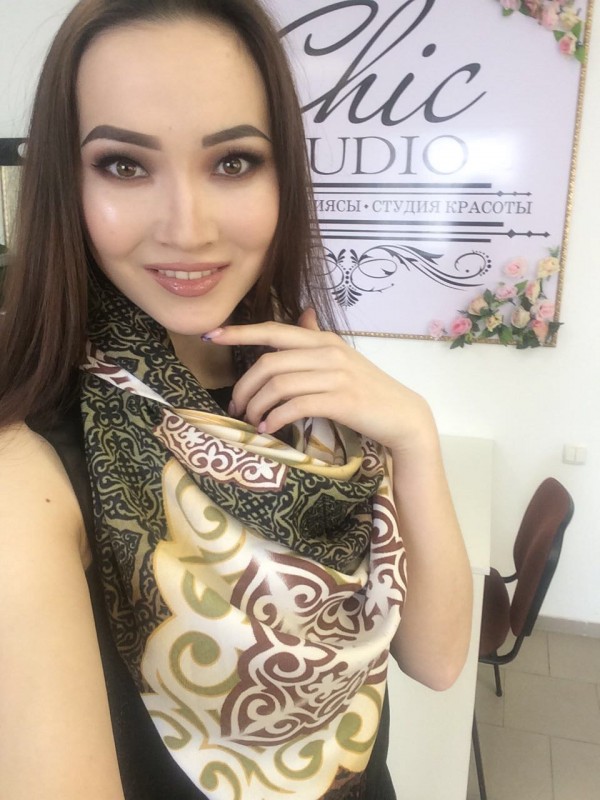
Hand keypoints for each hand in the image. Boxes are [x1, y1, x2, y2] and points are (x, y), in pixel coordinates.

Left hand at [203, 310, 436, 456]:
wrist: (402, 416)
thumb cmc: (368, 389)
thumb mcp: (342, 358)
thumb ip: (318, 338)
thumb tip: (303, 314)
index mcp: (323, 340)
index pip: (273, 330)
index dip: (239, 333)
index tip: (211, 336)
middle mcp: (327, 352)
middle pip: (269, 363)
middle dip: (244, 386)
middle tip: (236, 406)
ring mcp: (335, 376)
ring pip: (278, 385)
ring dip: (257, 406)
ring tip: (251, 421)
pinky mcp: (341, 401)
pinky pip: (295, 406)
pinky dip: (276, 418)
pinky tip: (269, 428)